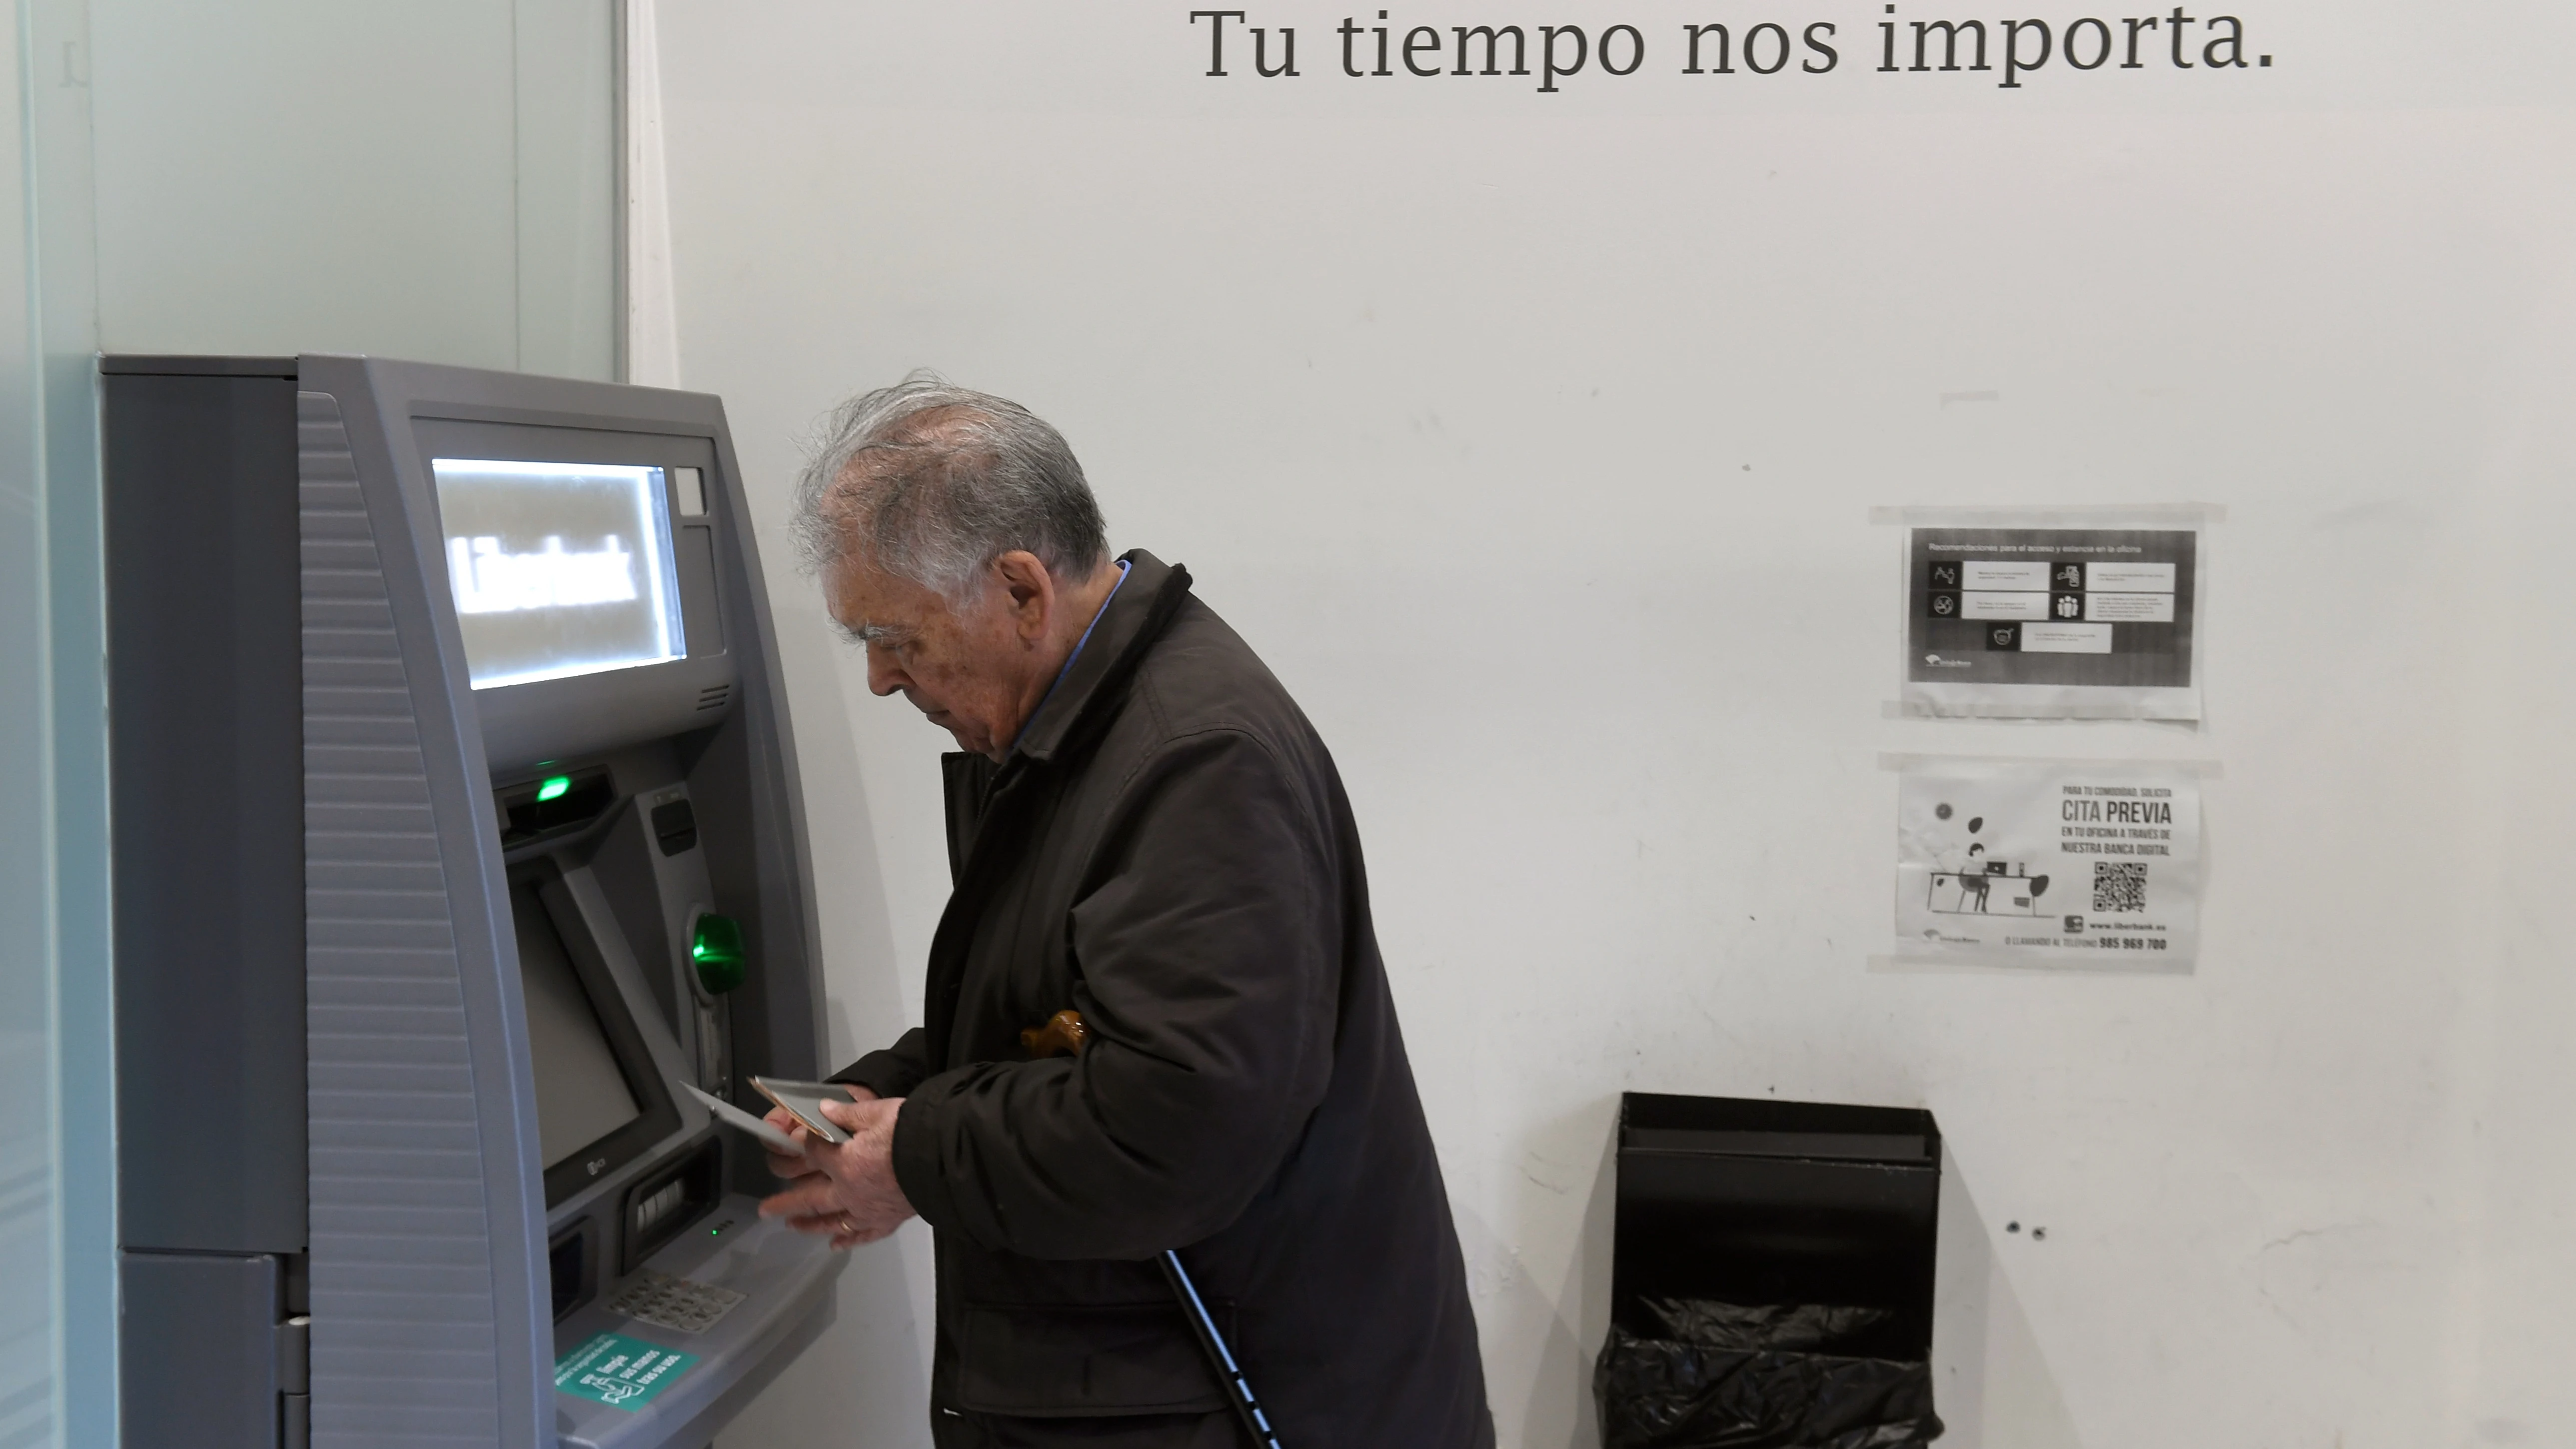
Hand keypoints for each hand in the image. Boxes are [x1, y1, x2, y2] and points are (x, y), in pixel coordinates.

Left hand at [758, 1093, 915, 1248]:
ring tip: (791, 1225)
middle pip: (809, 1198)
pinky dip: (848, 1241)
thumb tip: (824, 1110)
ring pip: (831, 1221)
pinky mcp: (886, 1220)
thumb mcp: (877, 1112)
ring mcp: (866, 1209)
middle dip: (784, 1203)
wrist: (943, 1158)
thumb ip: (848, 1114)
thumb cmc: (910, 1133)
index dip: (806, 1143)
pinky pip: (862, 1235)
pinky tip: (835, 1245)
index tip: (802, 1137)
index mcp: (843, 1162)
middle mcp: (848, 1191)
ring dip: (809, 1224)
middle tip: (765, 1210)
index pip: (814, 1152)